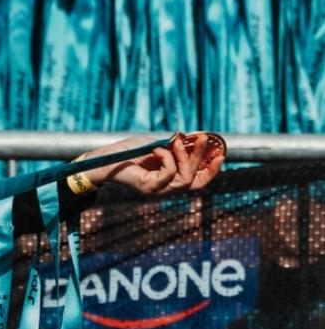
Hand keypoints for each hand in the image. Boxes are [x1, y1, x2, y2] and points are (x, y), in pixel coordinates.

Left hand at [78, 132, 224, 196]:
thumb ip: (174, 146)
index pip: (197, 181)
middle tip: (203, 137)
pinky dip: (166, 158)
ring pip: (184, 179)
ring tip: (176, 140)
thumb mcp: (157, 145)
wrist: (105, 159)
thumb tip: (194, 139)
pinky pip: (167, 175)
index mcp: (170, 181)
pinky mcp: (148, 188)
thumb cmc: (129, 152)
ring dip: (183, 156)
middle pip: (194, 180)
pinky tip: (158, 148)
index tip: (221, 154)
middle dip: (201, 158)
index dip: (211, 170)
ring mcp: (158, 191)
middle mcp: (166, 189)